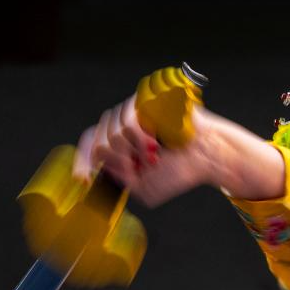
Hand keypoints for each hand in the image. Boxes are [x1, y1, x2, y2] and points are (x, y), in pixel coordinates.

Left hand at [71, 92, 206, 207]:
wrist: (206, 155)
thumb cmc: (180, 170)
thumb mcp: (144, 188)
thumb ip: (118, 179)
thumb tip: (98, 159)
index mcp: (121, 147)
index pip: (90, 146)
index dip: (83, 161)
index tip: (82, 178)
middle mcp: (123, 127)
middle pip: (97, 142)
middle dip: (117, 161)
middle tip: (139, 166)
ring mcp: (133, 112)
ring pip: (110, 134)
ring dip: (132, 152)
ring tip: (153, 157)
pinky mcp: (144, 101)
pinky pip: (126, 121)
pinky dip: (137, 139)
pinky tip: (152, 146)